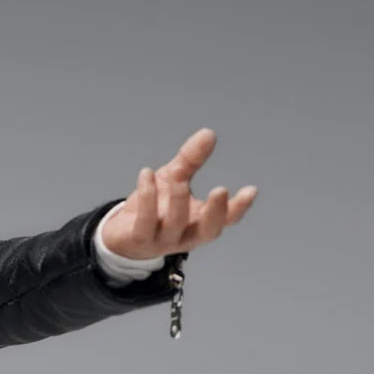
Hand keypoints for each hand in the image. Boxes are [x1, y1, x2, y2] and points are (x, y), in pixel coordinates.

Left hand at [99, 128, 255, 258]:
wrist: (122, 235)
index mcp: (200, 222)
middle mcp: (186, 235)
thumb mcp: (174, 178)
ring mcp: (163, 240)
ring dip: (177, 198)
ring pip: (175, 223)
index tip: (251, 190)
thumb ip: (191, 160)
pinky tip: (146, 175)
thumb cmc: (155, 207)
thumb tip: (208, 133)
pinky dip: (147, 197)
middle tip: (221, 190)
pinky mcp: (139, 239)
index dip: (239, 208)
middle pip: (207, 231)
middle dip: (215, 212)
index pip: (225, 220)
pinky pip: (145, 221)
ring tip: (176, 174)